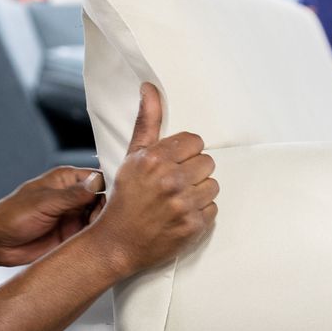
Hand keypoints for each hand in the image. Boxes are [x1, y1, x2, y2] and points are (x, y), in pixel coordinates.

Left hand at [0, 166, 106, 267]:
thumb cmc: (10, 216)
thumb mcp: (43, 203)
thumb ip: (72, 195)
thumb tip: (98, 182)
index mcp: (66, 180)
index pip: (99, 179)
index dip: (112, 188)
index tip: (120, 199)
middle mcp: (73, 198)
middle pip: (105, 200)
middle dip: (110, 210)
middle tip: (108, 221)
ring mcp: (73, 217)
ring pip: (101, 219)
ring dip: (104, 226)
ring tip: (103, 233)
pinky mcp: (72, 237)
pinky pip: (92, 237)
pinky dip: (98, 240)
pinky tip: (100, 243)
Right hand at [87, 84, 216, 277]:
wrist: (118, 243)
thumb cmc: (124, 198)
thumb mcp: (132, 156)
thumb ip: (147, 122)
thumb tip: (150, 88)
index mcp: (155, 159)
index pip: (195, 142)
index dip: (184, 153)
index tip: (173, 164)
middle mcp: (171, 180)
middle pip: (207, 162)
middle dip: (192, 172)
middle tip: (173, 184)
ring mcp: (184, 204)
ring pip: (213, 185)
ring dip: (198, 192)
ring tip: (177, 200)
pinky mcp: (194, 226)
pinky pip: (213, 208)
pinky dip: (200, 213)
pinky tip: (181, 215)